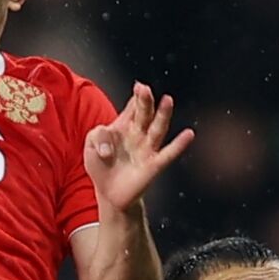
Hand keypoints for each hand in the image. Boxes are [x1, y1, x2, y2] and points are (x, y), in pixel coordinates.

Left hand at [84, 82, 194, 212]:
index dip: (136, 96)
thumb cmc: (100, 166)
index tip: (139, 86)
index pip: (132, 107)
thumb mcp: (90, 146)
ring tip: (167, 100)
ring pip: (157, 128)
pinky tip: (188, 134)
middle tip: (145, 89)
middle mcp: (138, 134)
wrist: (108, 193)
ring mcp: (147, 149)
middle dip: (145, 101)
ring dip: (163, 115)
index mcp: (123, 126)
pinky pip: (168, 153)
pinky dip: (179, 144)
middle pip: (144, 114)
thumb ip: (98, 137)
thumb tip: (109, 149)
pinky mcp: (153, 165)